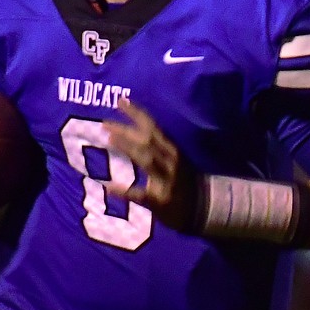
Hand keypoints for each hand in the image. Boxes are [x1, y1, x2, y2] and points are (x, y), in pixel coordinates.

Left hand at [102, 98, 197, 231]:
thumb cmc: (184, 181)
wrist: (203, 209)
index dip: (137, 113)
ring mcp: (167, 181)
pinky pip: (142, 195)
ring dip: (128, 147)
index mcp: (172, 150)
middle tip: (105, 122)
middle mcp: (171, 161)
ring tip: (109, 138)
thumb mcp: (174, 159)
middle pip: (147, 140)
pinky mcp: (162, 202)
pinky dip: (125, 191)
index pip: (154, 127)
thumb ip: (156, 147)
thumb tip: (133, 131)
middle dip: (126, 129)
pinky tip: (109, 187)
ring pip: (147, 159)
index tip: (120, 101)